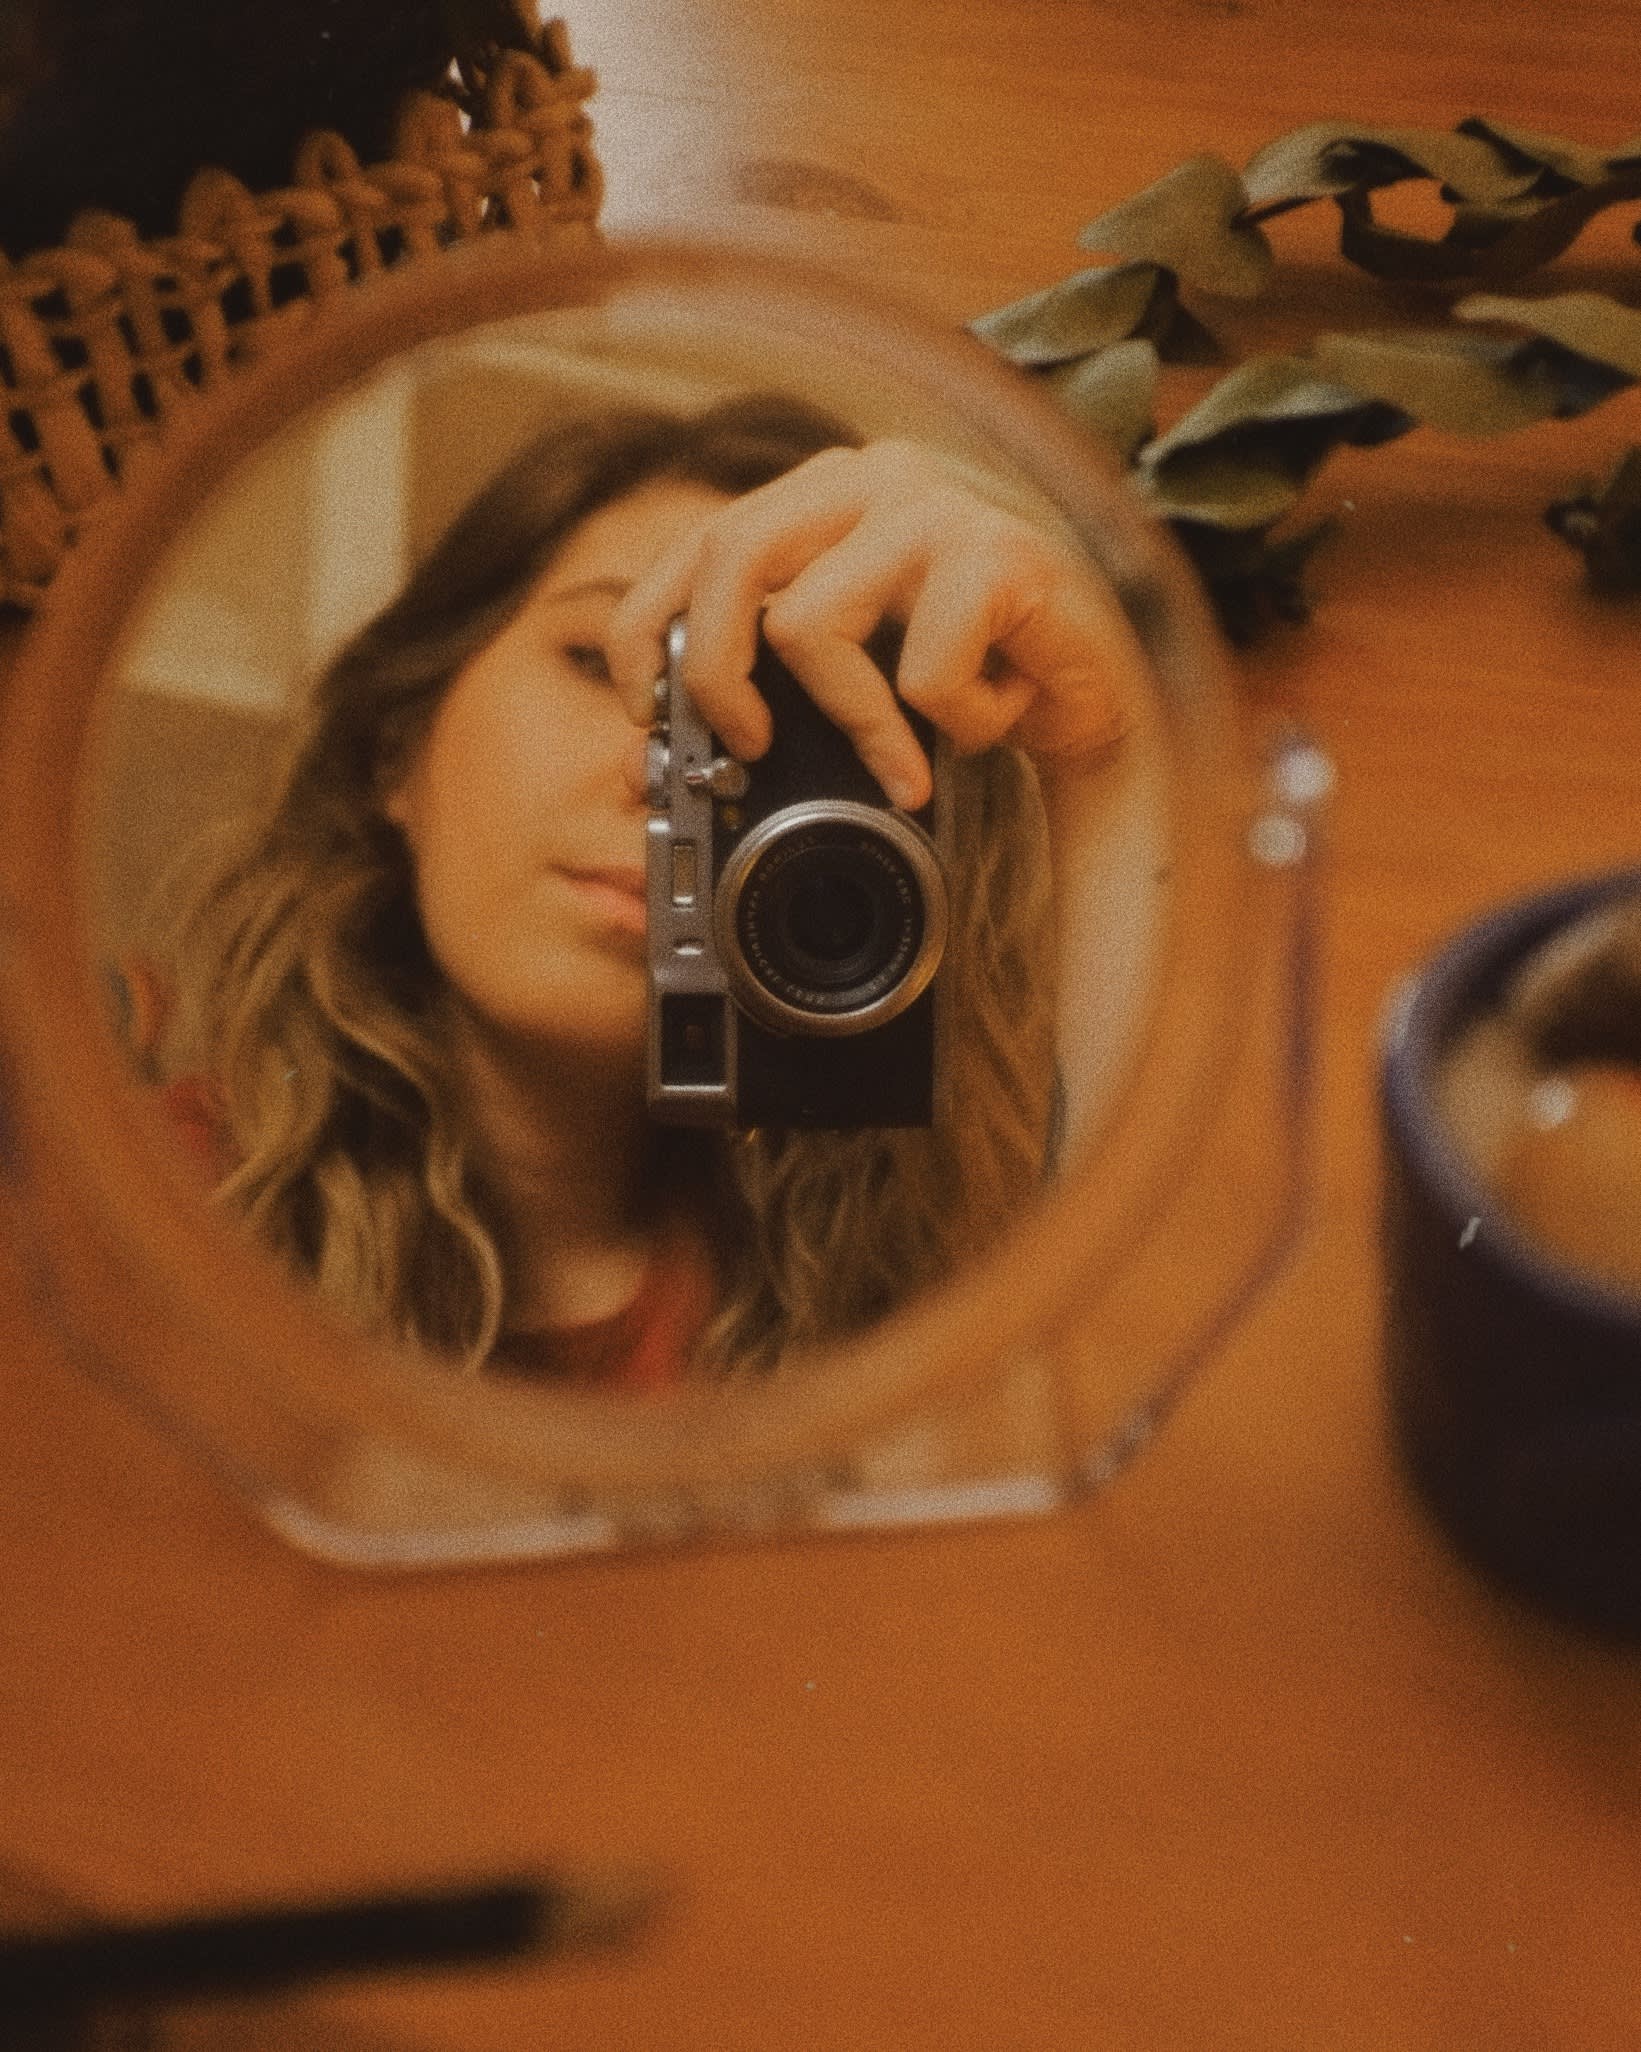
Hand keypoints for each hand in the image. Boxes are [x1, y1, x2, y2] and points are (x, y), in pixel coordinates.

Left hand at [606, 440, 1131, 810]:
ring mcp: (937, 508)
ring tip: (903, 762)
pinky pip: (921, 673)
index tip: (648, 712)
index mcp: (824, 497)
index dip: (649, 628)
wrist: (1103, 696)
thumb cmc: (977, 681)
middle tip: (750, 751)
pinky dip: (953, 726)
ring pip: (812, 622)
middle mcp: (873, 479)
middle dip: (714, 675)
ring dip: (854, 723)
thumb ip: (765, 688)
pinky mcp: (998, 555)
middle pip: (730, 557)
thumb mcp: (856, 679)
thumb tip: (643, 768)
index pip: (699, 540)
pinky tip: (995, 719)